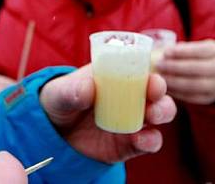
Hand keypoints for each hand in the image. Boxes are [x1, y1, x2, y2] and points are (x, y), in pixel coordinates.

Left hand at [38, 65, 175, 162]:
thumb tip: (87, 87)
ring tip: (151, 117)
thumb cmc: (59, 101)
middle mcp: (131, 96)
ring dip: (162, 114)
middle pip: (157, 93)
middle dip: (161, 95)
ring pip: (159, 115)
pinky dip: (150, 140)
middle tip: (154, 98)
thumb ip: (72, 90)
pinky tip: (142, 140)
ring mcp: (132, 120)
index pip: (142, 70)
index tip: (152, 80)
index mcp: (117, 75)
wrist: (53, 134)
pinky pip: (148, 142)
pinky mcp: (130, 143)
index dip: (151, 72)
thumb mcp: (60, 93)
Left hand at [154, 39, 214, 104]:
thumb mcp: (196, 48)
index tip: (165, 52)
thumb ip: (181, 49)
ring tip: (160, 77)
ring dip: (174, 81)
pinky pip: (191, 97)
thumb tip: (160, 52)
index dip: (181, 52)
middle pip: (195, 68)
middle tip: (158, 65)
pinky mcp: (209, 98)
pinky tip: (166, 87)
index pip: (198, 50)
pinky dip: (177, 92)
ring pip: (193, 85)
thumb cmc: (199, 57)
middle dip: (174, 67)